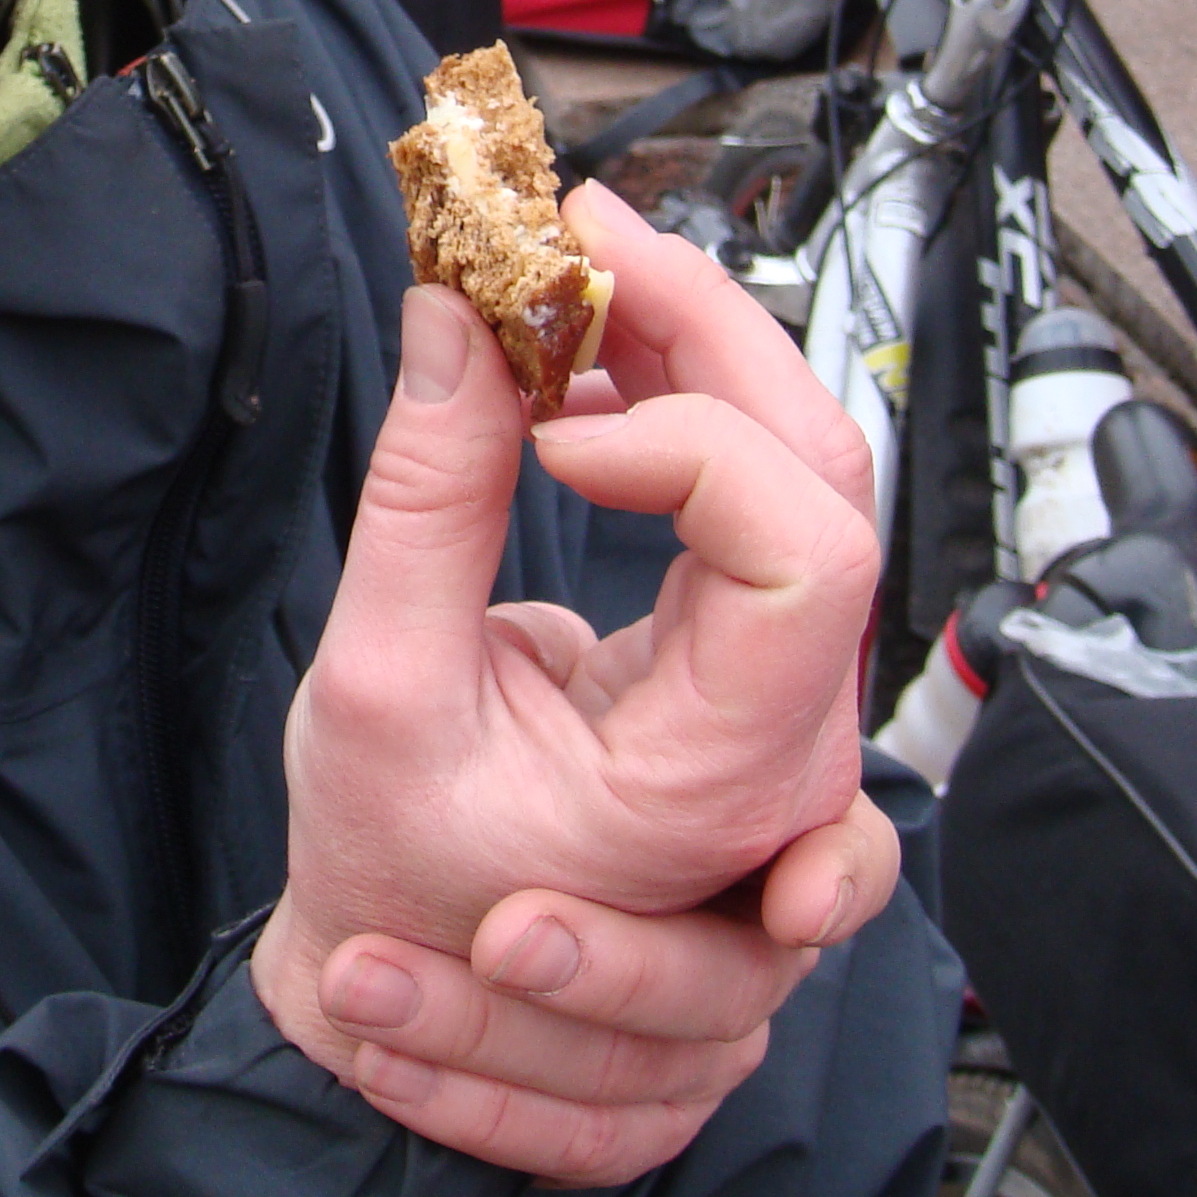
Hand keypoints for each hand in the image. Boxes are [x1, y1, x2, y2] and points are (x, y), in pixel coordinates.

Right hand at [253, 184, 882, 1145]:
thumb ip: (425, 498)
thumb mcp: (374, 691)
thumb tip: (456, 312)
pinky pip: (750, 491)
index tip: (556, 419)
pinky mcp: (734, 648)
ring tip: (570, 271)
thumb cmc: (393, 875)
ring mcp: (772, 688)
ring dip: (691, 345)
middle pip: (822, 472)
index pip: (811, 557)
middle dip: (704, 326)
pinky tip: (586, 354)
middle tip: (577, 234)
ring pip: (798, 463)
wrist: (406, 962)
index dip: (701, 446)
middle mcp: (786, 732)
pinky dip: (673, 400)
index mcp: (723, 779)